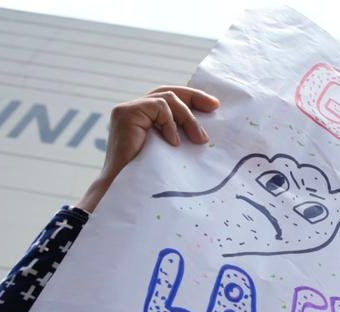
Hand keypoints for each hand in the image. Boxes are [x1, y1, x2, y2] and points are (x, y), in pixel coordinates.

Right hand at [77, 86, 219, 212]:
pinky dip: (171, 123)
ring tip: (199, 140)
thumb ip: (182, 136)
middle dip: (194, 97)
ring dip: (188, 118)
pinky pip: (159, 107)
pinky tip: (174, 143)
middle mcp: (135, 111)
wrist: (129, 191)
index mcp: (146, 120)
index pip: (169, 99)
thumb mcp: (174, 153)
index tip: (214, 106)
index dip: (192, 98)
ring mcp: (128, 111)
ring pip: (166, 99)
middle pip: (168, 92)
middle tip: (214, 107)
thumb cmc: (153, 178)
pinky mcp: (125, 113)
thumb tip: (206, 133)